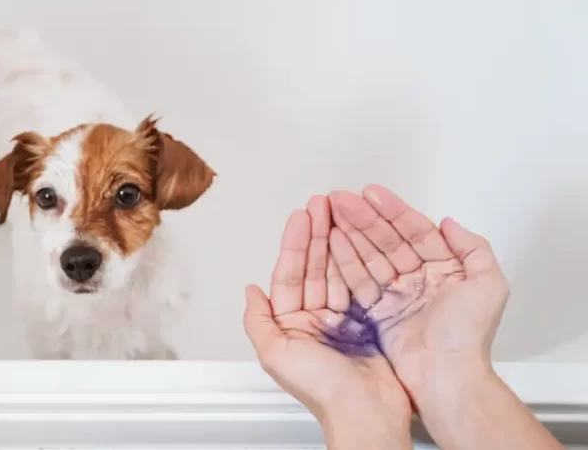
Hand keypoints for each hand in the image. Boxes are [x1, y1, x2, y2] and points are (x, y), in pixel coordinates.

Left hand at [244, 196, 411, 447]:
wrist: (368, 413)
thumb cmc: (324, 392)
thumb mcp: (276, 355)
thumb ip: (258, 321)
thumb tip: (249, 290)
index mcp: (292, 325)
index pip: (290, 274)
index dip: (295, 243)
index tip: (301, 216)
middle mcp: (315, 320)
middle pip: (314, 266)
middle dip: (317, 233)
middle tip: (323, 204)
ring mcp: (343, 321)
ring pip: (337, 270)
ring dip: (337, 241)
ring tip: (340, 212)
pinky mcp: (368, 323)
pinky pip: (361, 283)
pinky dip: (359, 260)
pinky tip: (358, 240)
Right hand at [326, 185, 509, 413]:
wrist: (446, 376)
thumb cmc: (467, 336)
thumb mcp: (489, 285)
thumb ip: (474, 248)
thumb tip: (449, 222)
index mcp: (444, 270)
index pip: (415, 231)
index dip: (393, 210)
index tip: (371, 193)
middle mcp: (418, 279)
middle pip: (387, 239)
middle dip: (363, 217)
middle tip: (340, 198)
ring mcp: (396, 295)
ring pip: (369, 255)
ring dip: (349, 232)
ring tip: (330, 212)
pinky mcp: (377, 311)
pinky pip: (357, 279)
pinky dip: (343, 259)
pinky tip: (331, 240)